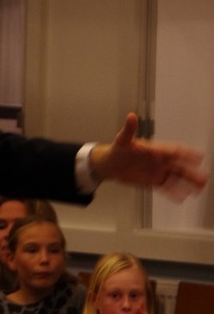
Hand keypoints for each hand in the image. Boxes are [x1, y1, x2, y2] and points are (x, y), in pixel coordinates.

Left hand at [89, 113, 207, 197]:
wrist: (109, 164)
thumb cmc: (117, 149)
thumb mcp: (122, 140)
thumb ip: (129, 130)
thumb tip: (131, 116)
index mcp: (156, 150)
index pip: (174, 151)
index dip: (187, 154)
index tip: (199, 157)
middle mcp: (160, 161)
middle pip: (180, 167)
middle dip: (192, 172)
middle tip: (205, 177)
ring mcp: (157, 172)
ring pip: (176, 178)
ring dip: (187, 183)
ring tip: (200, 189)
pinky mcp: (152, 182)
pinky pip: (165, 188)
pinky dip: (173, 192)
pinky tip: (182, 198)